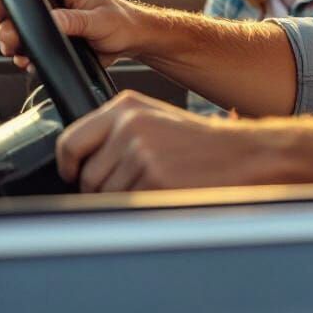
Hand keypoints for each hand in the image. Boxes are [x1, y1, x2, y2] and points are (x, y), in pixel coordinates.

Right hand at [0, 0, 143, 69]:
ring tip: (15, 49)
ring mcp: (47, 10)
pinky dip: (19, 50)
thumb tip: (52, 20)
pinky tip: (25, 58)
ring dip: (8, 37)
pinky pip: (23, 37)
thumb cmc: (121, 23)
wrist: (130, 39)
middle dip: (0, 18)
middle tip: (7, 36)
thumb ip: (75, 20)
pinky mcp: (47, 28)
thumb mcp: (99, 21)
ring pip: (12, 20)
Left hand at [57, 91, 261, 190]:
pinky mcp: (154, 179)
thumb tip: (78, 165)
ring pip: (106, 195)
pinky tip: (166, 191)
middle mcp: (130, 124)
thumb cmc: (200, 143)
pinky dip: (143, 206)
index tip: (74, 174)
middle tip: (138, 180)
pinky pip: (128, 206)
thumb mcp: (155, 121)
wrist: (243, 153)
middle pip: (87, 175)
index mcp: (126, 106)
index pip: (70, 141)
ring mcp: (141, 152)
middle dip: (104, 188)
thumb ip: (116, 133)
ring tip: (158, 182)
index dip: (69, 166)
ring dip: (126, 198)